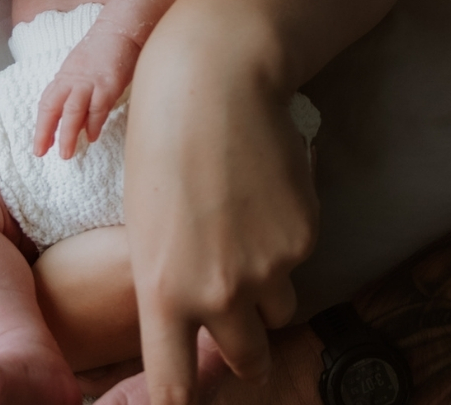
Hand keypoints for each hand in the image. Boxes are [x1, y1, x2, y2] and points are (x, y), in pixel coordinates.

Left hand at [35, 23, 141, 158]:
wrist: (122, 28)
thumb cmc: (104, 48)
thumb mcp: (82, 67)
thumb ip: (75, 87)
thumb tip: (73, 113)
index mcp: (65, 75)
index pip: (47, 102)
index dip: (42, 125)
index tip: (40, 145)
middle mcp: (74, 79)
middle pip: (53, 107)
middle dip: (45, 132)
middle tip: (41, 153)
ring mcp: (91, 82)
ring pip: (73, 111)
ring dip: (68, 134)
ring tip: (66, 154)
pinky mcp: (108, 84)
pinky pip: (98, 107)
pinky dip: (94, 124)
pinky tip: (92, 136)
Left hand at [123, 16, 317, 404]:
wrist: (215, 78)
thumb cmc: (162, 138)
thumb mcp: (146, 220)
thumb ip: (170, 279)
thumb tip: (197, 315)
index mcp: (161, 290)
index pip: (173, 388)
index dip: (180, 403)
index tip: (185, 400)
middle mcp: (217, 292)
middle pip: (244, 358)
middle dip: (244, 343)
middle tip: (236, 312)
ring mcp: (267, 266)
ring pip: (279, 305)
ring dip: (268, 285)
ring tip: (244, 222)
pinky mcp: (304, 236)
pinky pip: (299, 257)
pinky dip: (287, 237)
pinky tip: (265, 188)